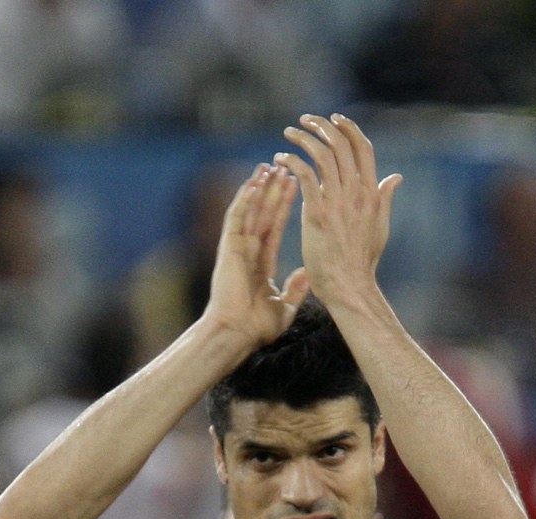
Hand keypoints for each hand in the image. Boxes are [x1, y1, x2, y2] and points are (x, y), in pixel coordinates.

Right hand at [202, 163, 308, 350]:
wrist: (236, 334)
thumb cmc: (256, 328)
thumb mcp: (284, 307)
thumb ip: (295, 289)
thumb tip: (307, 273)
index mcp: (260, 263)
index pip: (274, 227)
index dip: (283, 206)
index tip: (294, 186)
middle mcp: (248, 251)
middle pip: (263, 213)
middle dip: (273, 190)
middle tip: (283, 166)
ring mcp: (237, 248)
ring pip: (250, 210)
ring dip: (259, 188)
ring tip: (269, 166)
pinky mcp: (228, 247)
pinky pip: (236, 217)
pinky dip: (245, 198)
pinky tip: (253, 181)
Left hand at [275, 113, 400, 311]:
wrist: (350, 286)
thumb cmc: (362, 262)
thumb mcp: (380, 226)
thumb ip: (384, 199)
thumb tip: (395, 177)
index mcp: (371, 193)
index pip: (363, 148)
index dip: (349, 129)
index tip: (335, 119)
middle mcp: (356, 192)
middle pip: (341, 145)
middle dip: (322, 126)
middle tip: (306, 120)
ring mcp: (337, 201)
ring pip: (321, 155)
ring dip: (303, 139)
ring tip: (289, 134)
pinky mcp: (317, 212)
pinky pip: (304, 175)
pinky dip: (292, 161)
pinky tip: (281, 159)